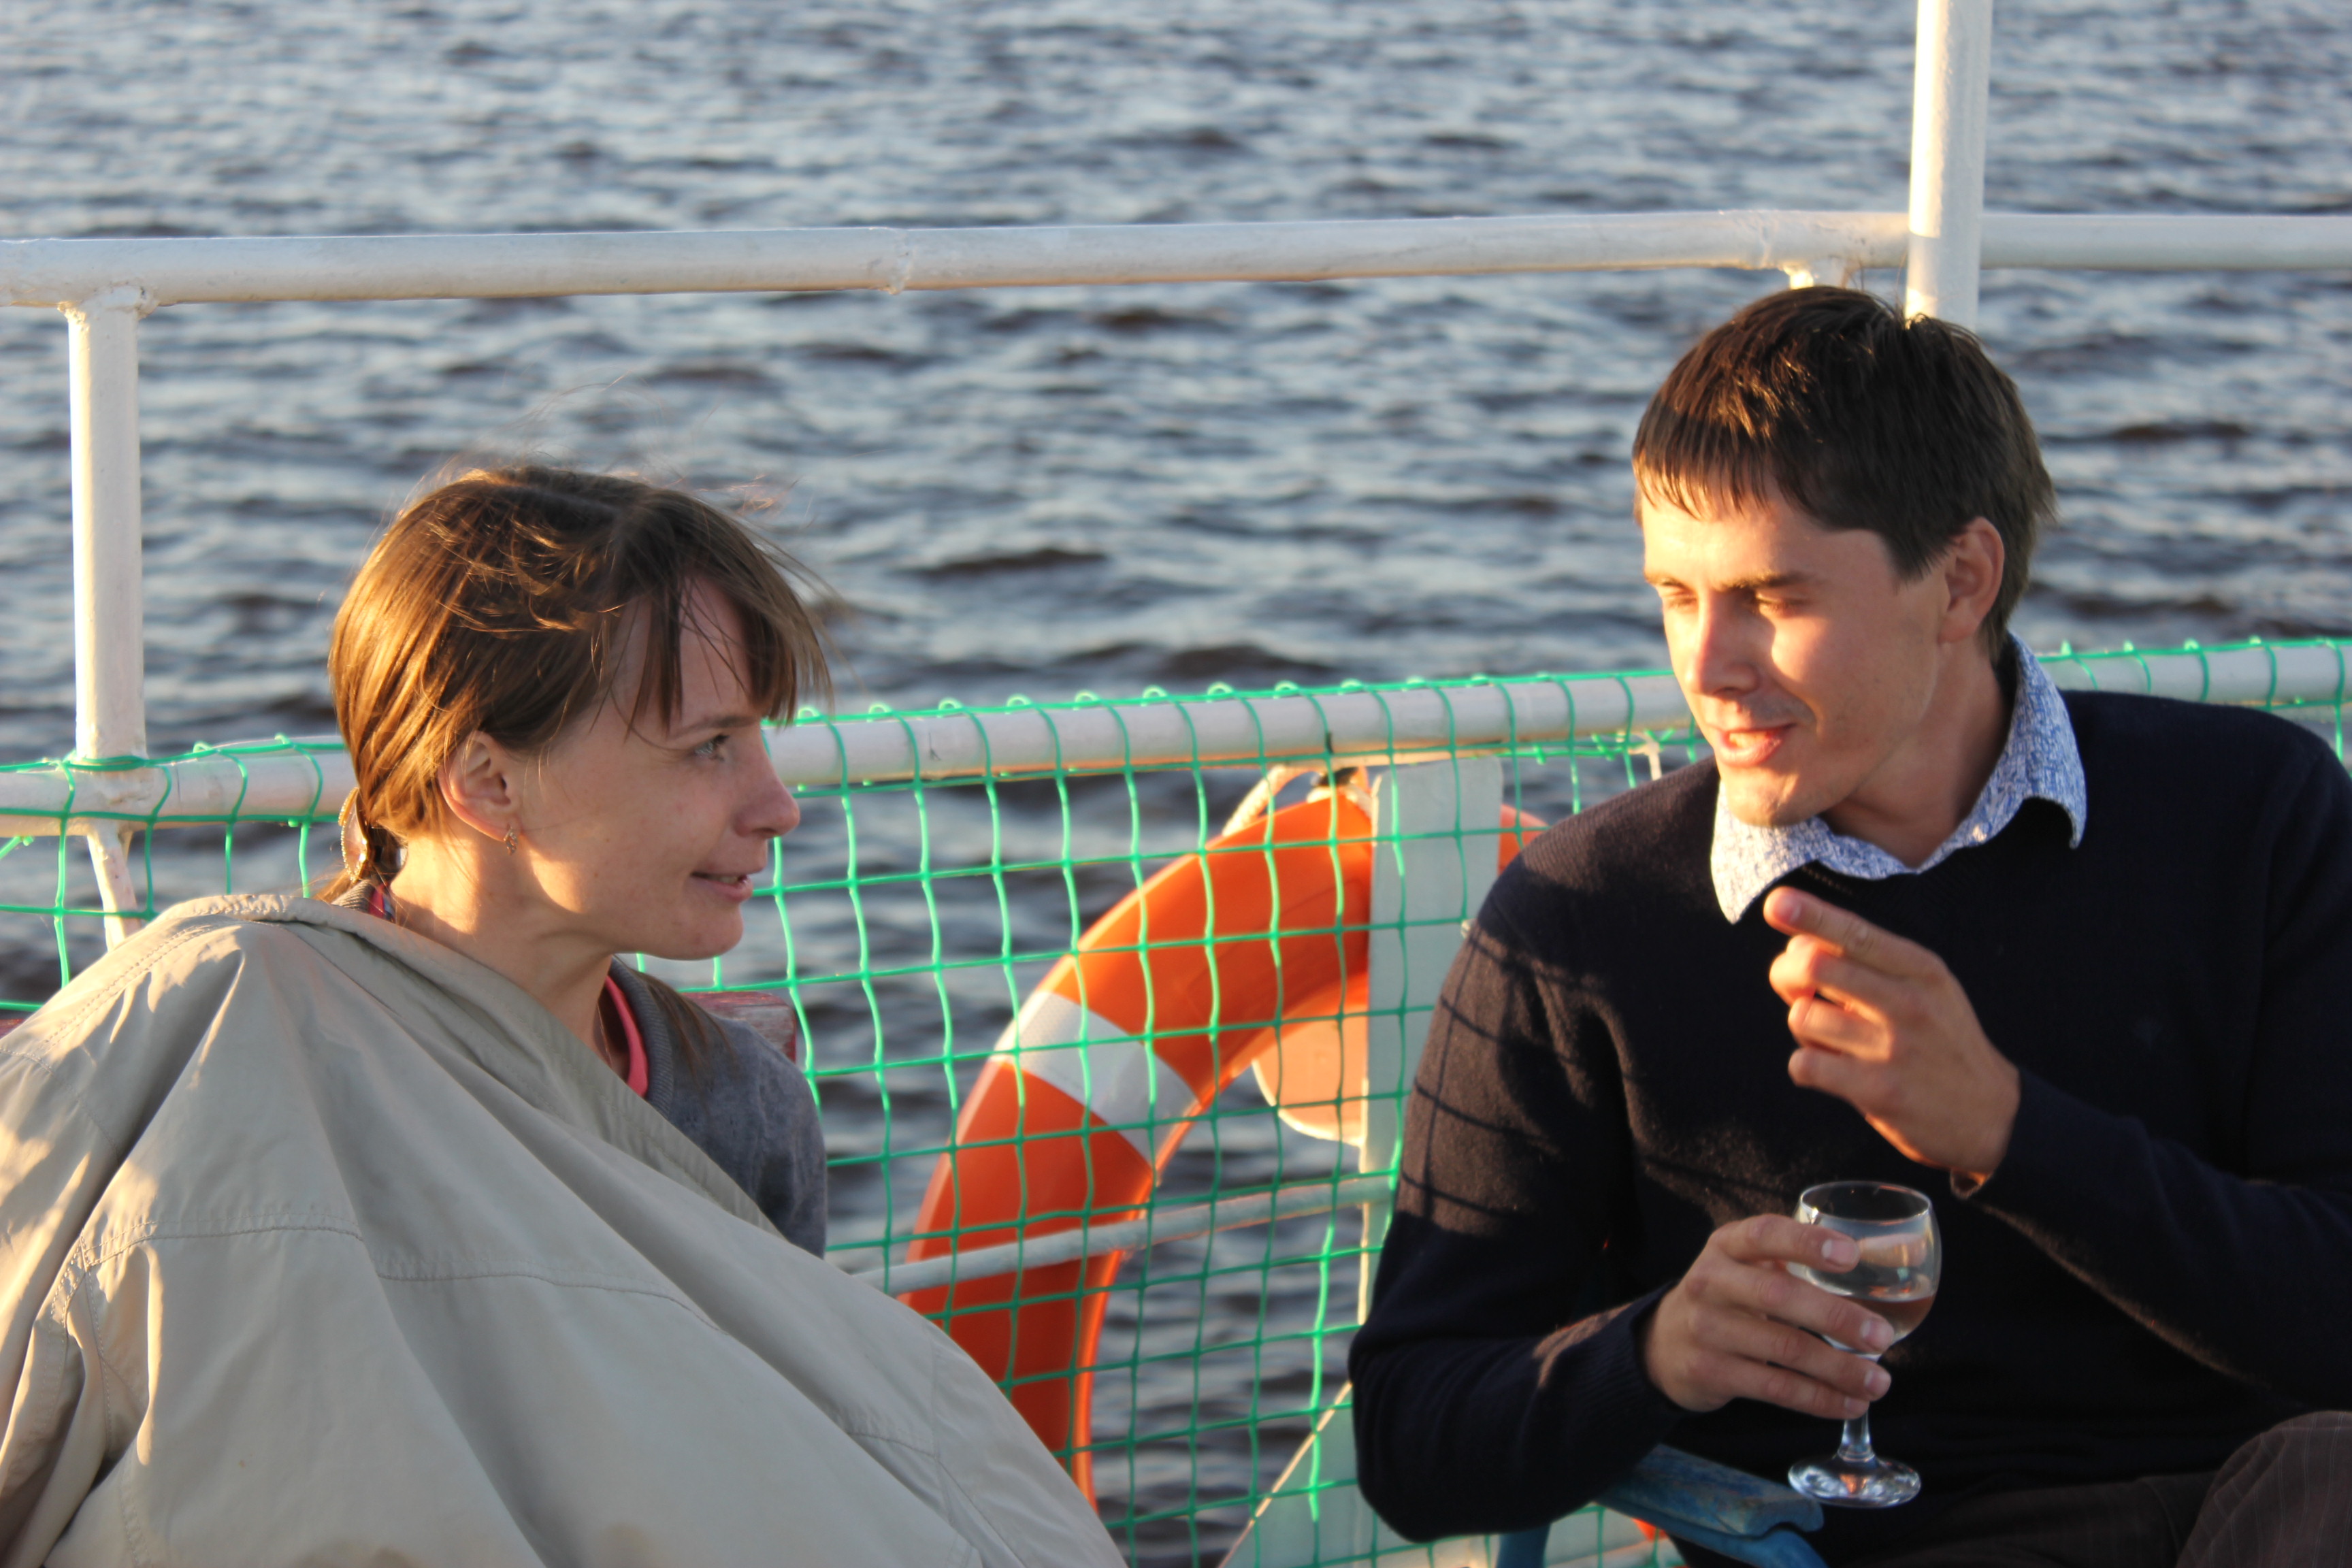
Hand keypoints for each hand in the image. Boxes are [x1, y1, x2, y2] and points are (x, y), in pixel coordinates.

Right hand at [1640, 1215, 1894, 1416]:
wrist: (1663, 1343)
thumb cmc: (1727, 1298)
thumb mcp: (1744, 1267)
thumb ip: (1792, 1262)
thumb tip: (1877, 1272)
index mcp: (1726, 1246)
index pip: (1764, 1234)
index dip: (1807, 1242)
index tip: (1851, 1256)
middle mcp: (1710, 1282)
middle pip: (1778, 1296)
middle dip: (1836, 1317)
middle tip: (1881, 1336)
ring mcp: (1707, 1329)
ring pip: (1783, 1349)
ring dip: (1839, 1369)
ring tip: (1879, 1382)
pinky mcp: (1710, 1372)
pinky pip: (1775, 1387)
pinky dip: (1819, 1399)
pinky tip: (1850, 1403)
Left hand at [1764, 887, 2020, 1182]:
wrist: (1991, 1114)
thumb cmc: (1939, 1041)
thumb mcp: (1925, 988)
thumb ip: (1869, 963)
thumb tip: (1796, 946)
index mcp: (1921, 969)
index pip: (1856, 933)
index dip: (1810, 915)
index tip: (1777, 902)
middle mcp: (1909, 1002)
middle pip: (1815, 967)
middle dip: (1786, 973)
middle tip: (1794, 988)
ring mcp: (1894, 1048)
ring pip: (1803, 1017)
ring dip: (1804, 1028)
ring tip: (1832, 1040)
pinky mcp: (1879, 1091)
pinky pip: (1805, 1064)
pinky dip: (1805, 1066)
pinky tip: (1830, 1071)